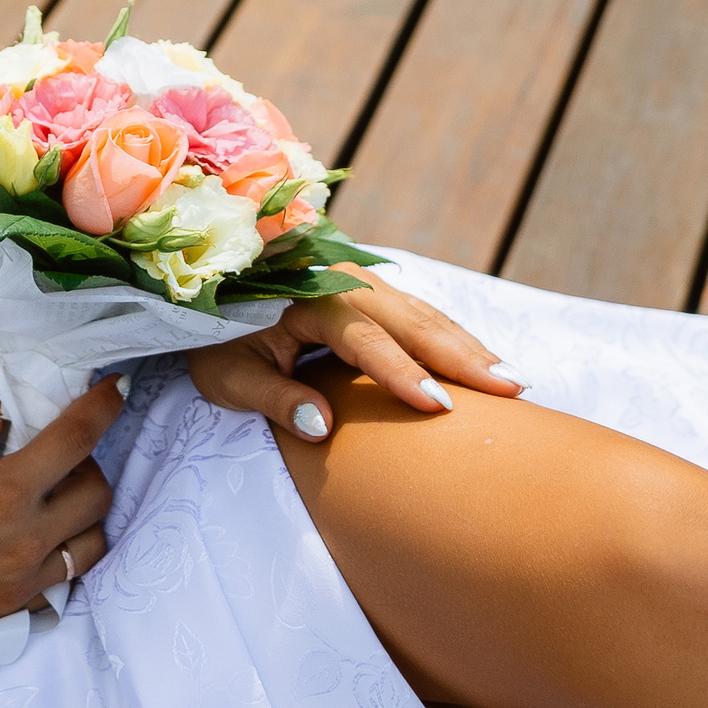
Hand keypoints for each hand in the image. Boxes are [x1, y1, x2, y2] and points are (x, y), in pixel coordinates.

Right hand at [0, 379, 121, 637]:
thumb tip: (1, 408)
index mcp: (4, 496)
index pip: (75, 441)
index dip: (102, 409)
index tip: (116, 390)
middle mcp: (25, 543)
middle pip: (98, 494)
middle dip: (89, 463)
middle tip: (58, 451)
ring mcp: (22, 584)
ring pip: (91, 543)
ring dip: (84, 513)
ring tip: (53, 496)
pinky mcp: (11, 611)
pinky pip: (62, 582)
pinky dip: (61, 555)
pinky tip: (33, 540)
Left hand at [186, 263, 523, 441]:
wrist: (194, 290)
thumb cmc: (208, 337)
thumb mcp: (226, 375)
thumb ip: (274, 400)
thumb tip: (323, 429)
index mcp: (304, 296)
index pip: (364, 339)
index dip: (402, 373)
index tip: (441, 406)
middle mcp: (338, 279)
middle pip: (410, 318)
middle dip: (462, 355)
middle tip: (513, 389)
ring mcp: (355, 278)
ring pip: (420, 311)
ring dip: (465, 345)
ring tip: (512, 379)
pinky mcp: (364, 288)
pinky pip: (414, 311)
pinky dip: (449, 335)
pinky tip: (480, 362)